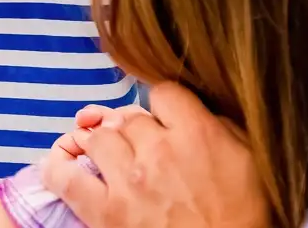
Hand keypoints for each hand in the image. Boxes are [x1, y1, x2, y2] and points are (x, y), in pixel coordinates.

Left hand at [42, 83, 265, 227]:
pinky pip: (65, 176)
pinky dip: (58, 165)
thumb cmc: (245, 216)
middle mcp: (158, 150)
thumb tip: (192, 107)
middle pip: (127, 116)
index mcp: (197, 133)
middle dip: (133, 129)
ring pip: (97, 137)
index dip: (162, 107)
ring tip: (113, 160)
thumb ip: (220, 125)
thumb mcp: (249, 160)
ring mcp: (128, 180)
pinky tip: (64, 160)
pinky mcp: (106, 212)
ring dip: (102, 145)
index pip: (162, 92)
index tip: (165, 121)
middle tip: (144, 150)